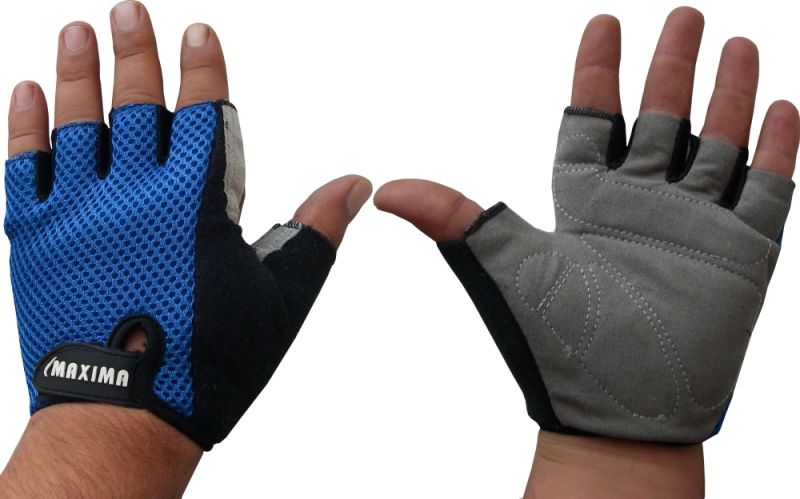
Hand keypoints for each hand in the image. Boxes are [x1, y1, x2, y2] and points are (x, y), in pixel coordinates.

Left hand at [3, 0, 370, 492]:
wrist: (125, 416)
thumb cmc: (208, 361)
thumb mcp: (281, 298)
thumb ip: (316, 232)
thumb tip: (354, 186)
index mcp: (195, 205)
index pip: (202, 114)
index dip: (202, 68)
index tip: (198, 34)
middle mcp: (134, 196)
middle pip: (136, 103)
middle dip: (136, 50)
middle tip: (130, 8)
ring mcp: (79, 214)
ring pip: (77, 123)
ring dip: (79, 71)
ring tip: (80, 30)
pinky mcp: (36, 239)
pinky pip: (25, 168)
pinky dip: (25, 127)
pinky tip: (28, 93)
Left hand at [375, 4, 796, 492]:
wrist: (620, 411)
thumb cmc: (557, 345)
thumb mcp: (502, 264)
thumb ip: (453, 217)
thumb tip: (385, 190)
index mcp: (585, 201)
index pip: (594, 120)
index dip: (598, 72)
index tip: (603, 23)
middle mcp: (641, 205)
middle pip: (661, 118)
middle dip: (672, 66)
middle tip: (683, 14)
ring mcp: (694, 225)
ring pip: (718, 141)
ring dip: (729, 93)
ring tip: (737, 43)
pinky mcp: (742, 253)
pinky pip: (767, 187)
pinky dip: (777, 147)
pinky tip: (782, 105)